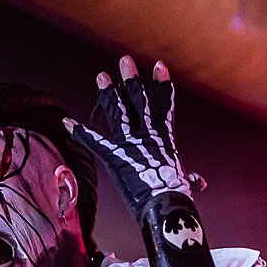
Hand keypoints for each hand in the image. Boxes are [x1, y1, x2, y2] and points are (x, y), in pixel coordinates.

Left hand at [64, 56, 204, 220]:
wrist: (165, 206)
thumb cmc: (177, 197)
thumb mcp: (185, 184)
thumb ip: (190, 179)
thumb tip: (200, 182)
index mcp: (163, 138)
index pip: (163, 105)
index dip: (161, 85)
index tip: (159, 66)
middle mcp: (146, 134)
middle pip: (138, 100)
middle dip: (130, 79)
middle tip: (124, 60)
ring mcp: (129, 143)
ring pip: (117, 111)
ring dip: (108, 93)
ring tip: (101, 76)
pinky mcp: (114, 156)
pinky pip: (93, 141)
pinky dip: (79, 133)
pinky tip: (67, 123)